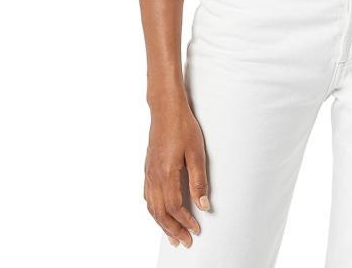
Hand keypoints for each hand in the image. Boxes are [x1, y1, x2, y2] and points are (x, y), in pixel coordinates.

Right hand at [144, 96, 209, 248]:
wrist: (165, 109)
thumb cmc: (182, 127)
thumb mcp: (196, 152)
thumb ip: (199, 180)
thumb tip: (204, 205)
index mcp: (166, 174)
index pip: (175, 208)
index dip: (185, 222)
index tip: (196, 230)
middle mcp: (154, 176)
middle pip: (160, 213)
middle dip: (173, 230)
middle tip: (185, 242)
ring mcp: (148, 173)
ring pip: (152, 207)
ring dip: (162, 224)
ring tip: (172, 236)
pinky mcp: (148, 168)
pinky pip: (148, 196)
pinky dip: (154, 211)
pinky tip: (159, 214)